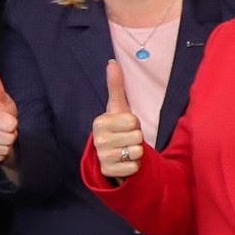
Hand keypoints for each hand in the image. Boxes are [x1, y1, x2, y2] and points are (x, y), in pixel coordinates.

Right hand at [0, 69, 18, 163]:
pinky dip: (0, 153)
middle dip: (10, 135)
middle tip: (5, 131)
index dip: (14, 124)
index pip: (11, 125)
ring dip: (6, 145)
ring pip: (3, 148)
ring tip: (1, 138)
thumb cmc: (3, 115)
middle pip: (8, 138)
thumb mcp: (5, 103)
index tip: (9, 121)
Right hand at [90, 61, 144, 180]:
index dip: (134, 124)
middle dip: (136, 138)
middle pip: (136, 136)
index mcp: (100, 122)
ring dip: (136, 152)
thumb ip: (116, 86)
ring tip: (126, 150)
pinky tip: (124, 162)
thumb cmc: (116, 128)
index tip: (126, 126)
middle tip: (126, 139)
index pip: (133, 121)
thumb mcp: (117, 108)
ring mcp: (102, 156)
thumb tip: (112, 62)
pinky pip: (133, 167)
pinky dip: (133, 166)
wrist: (108, 154)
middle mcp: (98, 139)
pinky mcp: (107, 171)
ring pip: (136, 152)